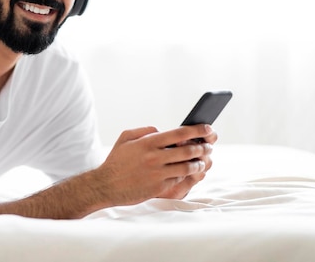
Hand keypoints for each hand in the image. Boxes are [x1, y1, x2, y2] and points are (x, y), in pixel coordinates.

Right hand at [94, 124, 216, 205]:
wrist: (106, 185)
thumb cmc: (116, 160)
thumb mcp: (125, 138)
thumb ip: (145, 130)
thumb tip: (161, 130)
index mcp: (148, 142)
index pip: (180, 133)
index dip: (197, 130)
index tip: (208, 128)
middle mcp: (155, 157)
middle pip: (188, 151)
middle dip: (203, 148)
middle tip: (209, 146)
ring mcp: (158, 173)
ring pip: (188, 167)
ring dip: (199, 163)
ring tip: (202, 161)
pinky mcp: (159, 187)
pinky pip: (179, 179)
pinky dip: (188, 175)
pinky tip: (191, 172)